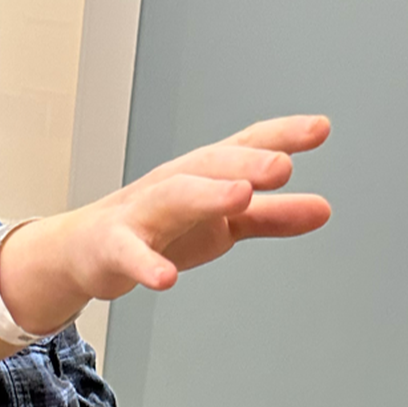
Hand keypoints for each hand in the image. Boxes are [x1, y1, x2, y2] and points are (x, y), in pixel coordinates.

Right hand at [35, 115, 330, 303]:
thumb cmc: (158, 227)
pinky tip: (165, 277)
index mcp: (204, 174)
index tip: (320, 129)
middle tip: (283, 164)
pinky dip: (146, 264)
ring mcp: (141, 212)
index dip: (281, 135)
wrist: (83, 250)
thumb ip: (272, 216)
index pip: (245, 146)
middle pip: (211, 165)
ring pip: (174, 196)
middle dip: (247, 162)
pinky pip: (129, 252)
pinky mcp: (113, 246)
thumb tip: (324, 208)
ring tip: (240, 197)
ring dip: (206, 194)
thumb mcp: (223, 224)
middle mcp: (174, 183)